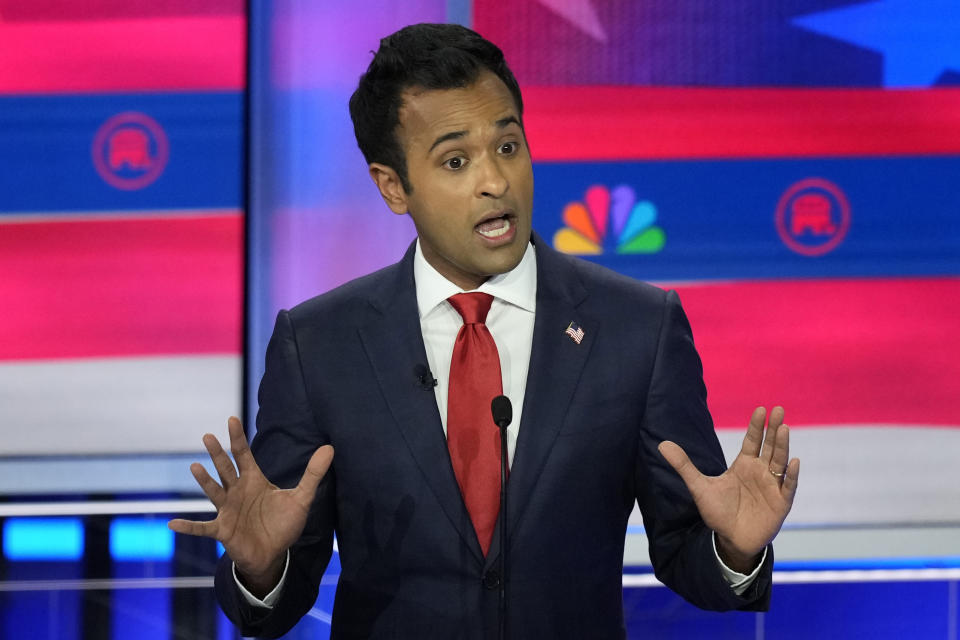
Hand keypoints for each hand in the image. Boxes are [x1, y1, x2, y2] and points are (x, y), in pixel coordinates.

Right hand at [168, 417, 333, 594]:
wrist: (273, 553)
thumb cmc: (283, 524)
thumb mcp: (302, 498)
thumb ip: (313, 473)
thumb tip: (330, 447)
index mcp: (254, 481)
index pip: (244, 455)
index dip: (238, 438)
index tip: (231, 419)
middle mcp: (237, 492)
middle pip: (226, 469)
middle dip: (218, 454)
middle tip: (208, 436)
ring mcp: (227, 510)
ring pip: (214, 492)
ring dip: (205, 481)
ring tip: (195, 467)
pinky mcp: (223, 530)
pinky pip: (202, 528)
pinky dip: (189, 527)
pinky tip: (173, 524)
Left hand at [658, 406, 798, 572]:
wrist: (730, 540)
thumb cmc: (718, 512)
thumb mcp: (699, 486)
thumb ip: (683, 465)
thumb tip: (662, 444)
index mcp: (744, 465)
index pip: (752, 441)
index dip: (757, 426)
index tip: (760, 409)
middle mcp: (760, 472)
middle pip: (769, 446)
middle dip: (774, 429)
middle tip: (779, 409)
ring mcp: (773, 486)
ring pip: (780, 461)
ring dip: (782, 446)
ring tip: (783, 428)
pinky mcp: (781, 503)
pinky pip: (789, 486)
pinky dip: (792, 475)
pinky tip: (793, 462)